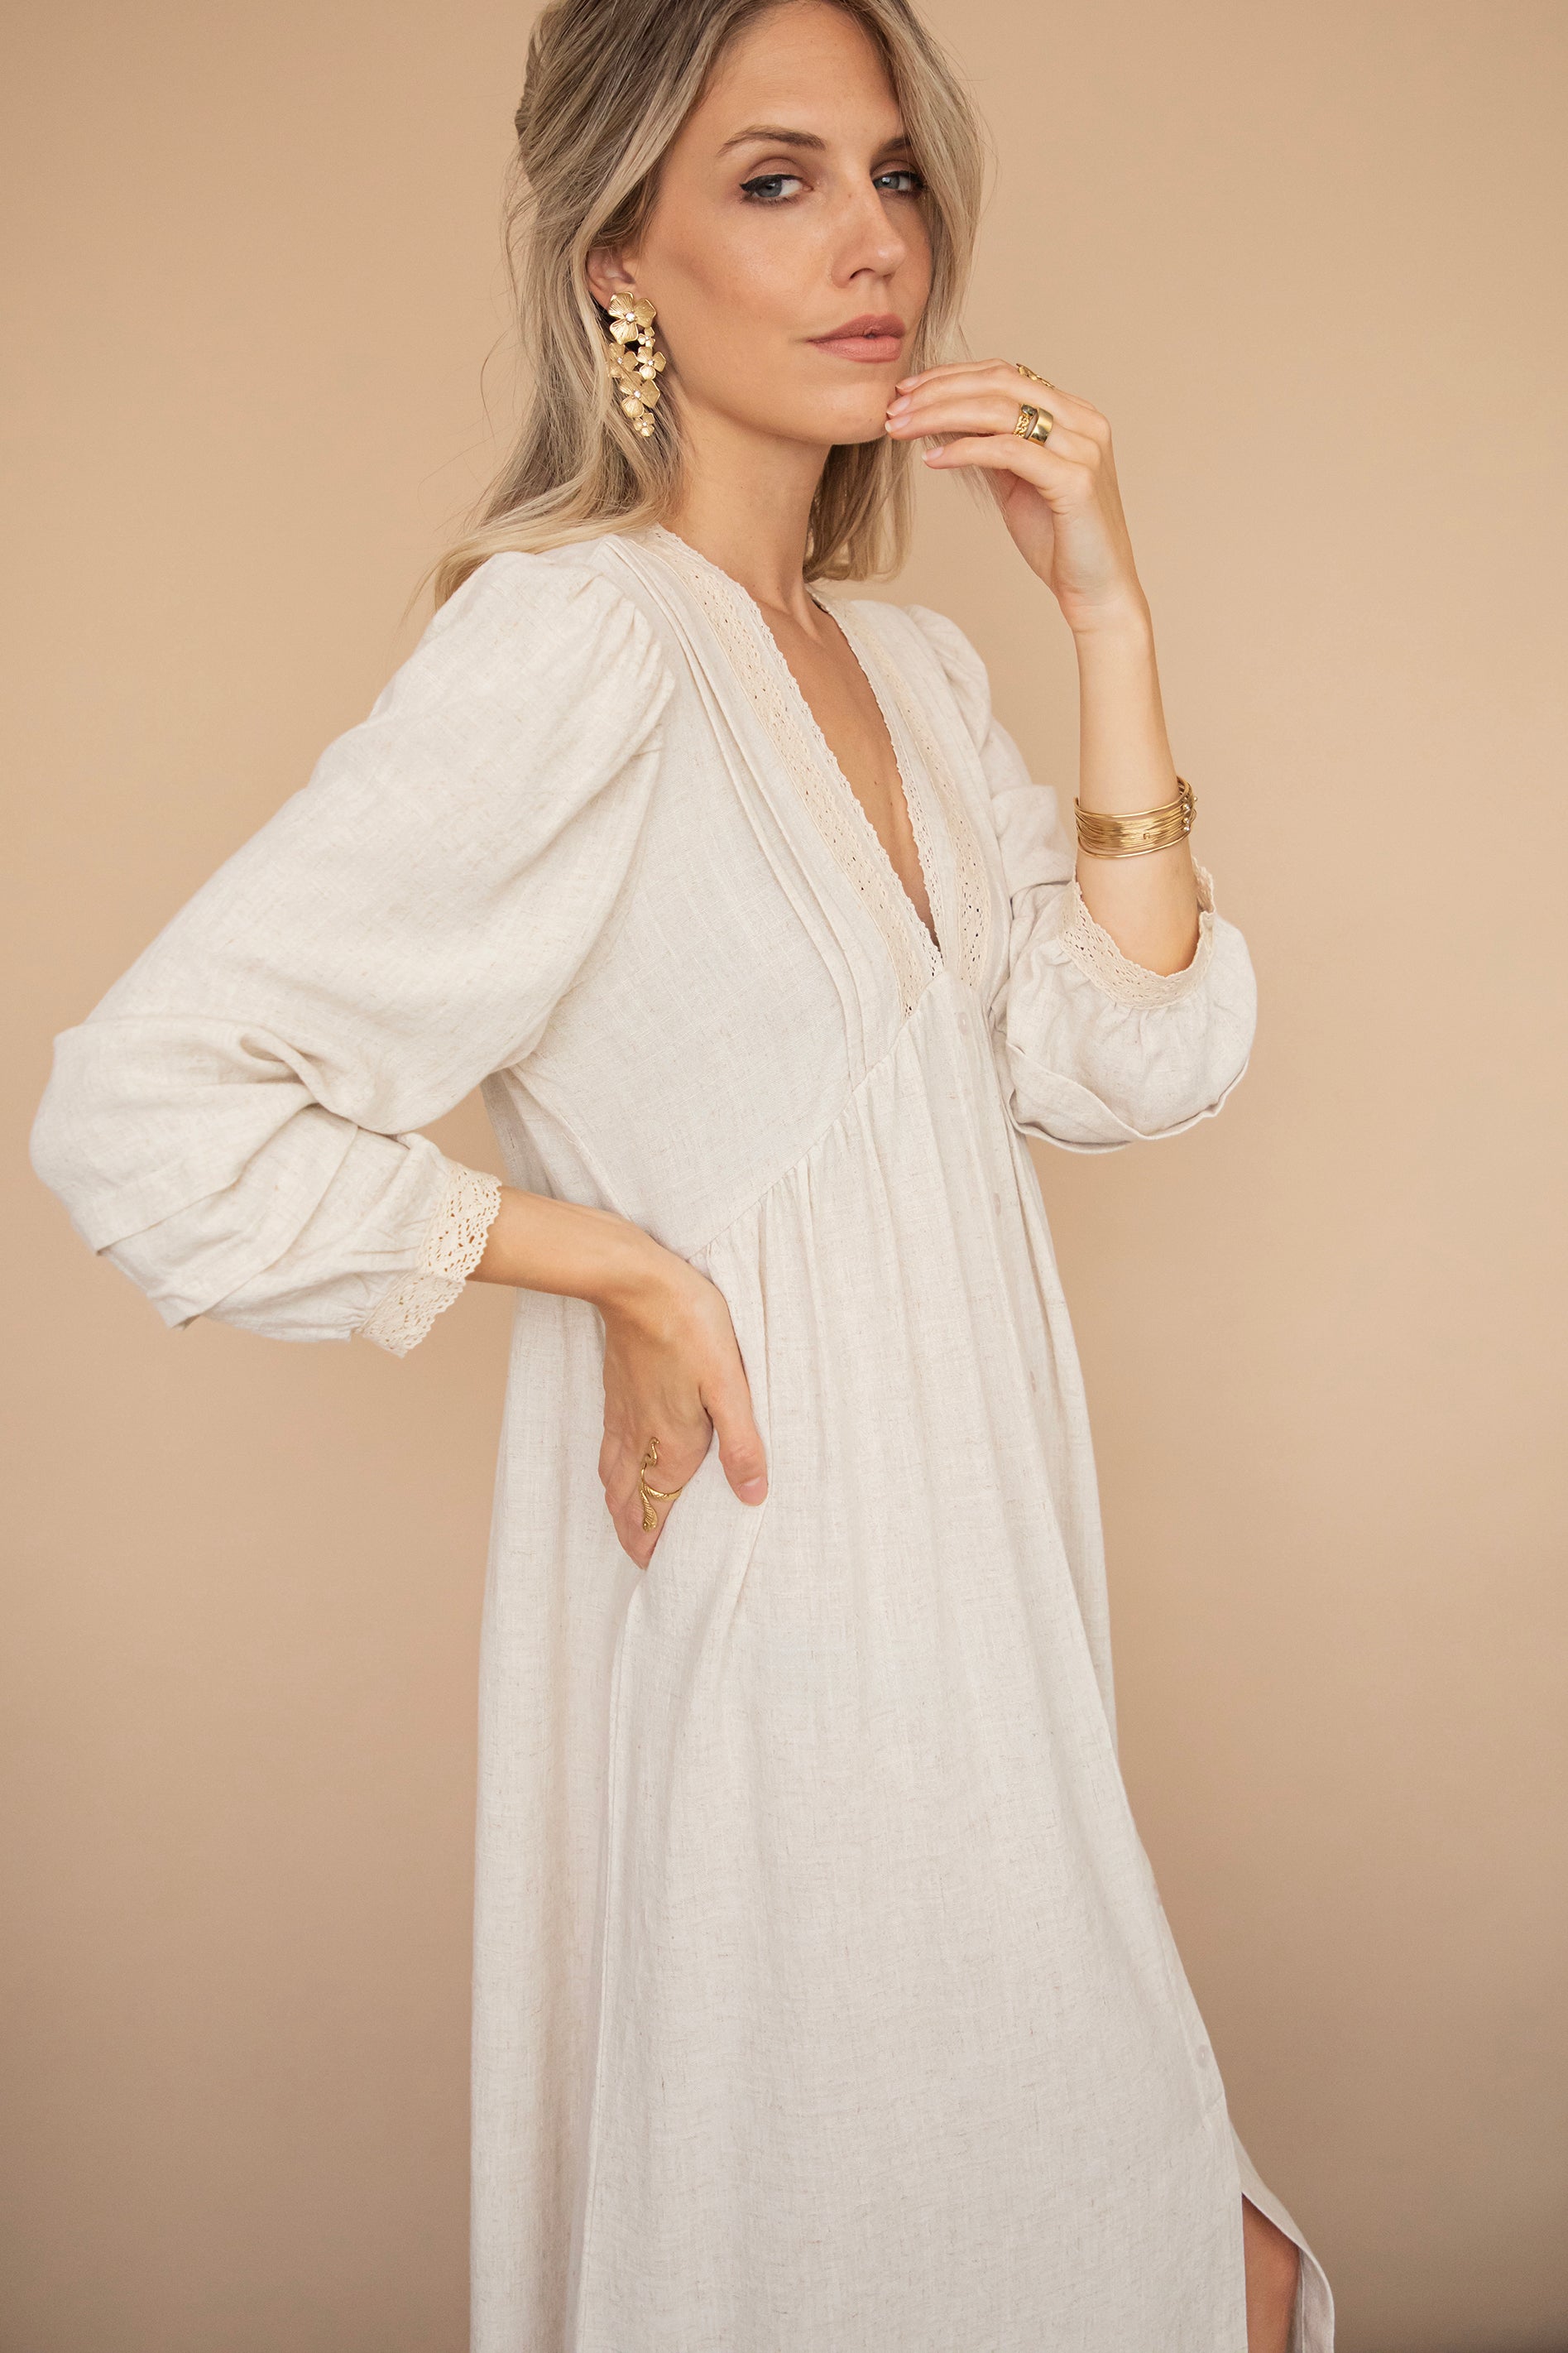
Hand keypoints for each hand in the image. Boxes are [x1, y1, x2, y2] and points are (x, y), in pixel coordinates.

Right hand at [597, 1250, 768, 1569]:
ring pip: (613, 1478)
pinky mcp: (616, 1393)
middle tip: (641, 1561)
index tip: (658, 1571)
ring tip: (627, 1526)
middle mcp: (642, 1437)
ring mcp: (624, 1415)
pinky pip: (608, 1449)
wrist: (634, 1283)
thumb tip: (752, 1495)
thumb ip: (742, 1443)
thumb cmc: (689, 1325)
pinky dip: (610, 1475)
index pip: (658, 1508)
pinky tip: (615, 1469)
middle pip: (629, 1501)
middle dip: (634, 1534)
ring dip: (620, 1508)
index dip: (656, 1543)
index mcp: (672, 1443)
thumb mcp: (730, 1384)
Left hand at [884, 361, 1146, 637]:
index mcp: (1074, 415)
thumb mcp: (1017, 483)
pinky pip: (1008, 452)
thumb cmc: (1060, 542)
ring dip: (941, 414)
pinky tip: (933, 459)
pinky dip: (965, 451)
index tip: (908, 392)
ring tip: (901, 428)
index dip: (952, 377)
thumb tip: (947, 423)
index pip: (1005, 375)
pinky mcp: (1075, 481)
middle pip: (1000, 383)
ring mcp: (1083, 448)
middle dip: (939, 390)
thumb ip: (992, 449)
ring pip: (1000, 411)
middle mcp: (1083, 422)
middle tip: (894, 407)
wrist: (1097, 592)